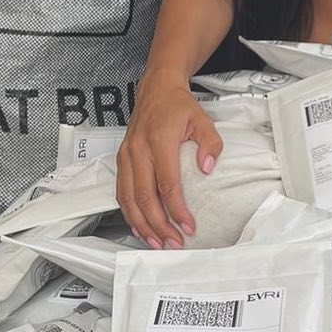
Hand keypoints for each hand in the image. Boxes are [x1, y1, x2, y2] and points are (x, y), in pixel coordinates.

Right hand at [115, 70, 223, 248]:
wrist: (156, 89)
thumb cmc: (177, 105)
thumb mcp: (202, 119)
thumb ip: (210, 144)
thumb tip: (207, 168)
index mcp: (159, 140)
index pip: (167, 184)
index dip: (177, 209)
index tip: (188, 225)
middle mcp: (138, 150)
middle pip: (145, 197)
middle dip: (159, 225)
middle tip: (173, 242)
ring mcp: (126, 155)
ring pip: (129, 199)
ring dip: (142, 224)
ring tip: (156, 242)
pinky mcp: (121, 159)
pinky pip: (122, 192)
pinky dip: (130, 213)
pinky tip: (140, 226)